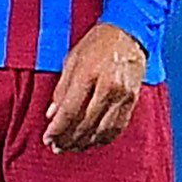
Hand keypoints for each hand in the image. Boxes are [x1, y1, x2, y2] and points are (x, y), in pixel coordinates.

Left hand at [43, 22, 145, 152]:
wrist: (129, 33)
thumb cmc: (97, 43)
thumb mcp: (72, 60)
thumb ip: (61, 89)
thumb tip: (52, 114)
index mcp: (88, 74)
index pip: (70, 111)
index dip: (58, 129)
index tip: (48, 138)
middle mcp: (108, 87)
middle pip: (85, 124)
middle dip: (69, 139)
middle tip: (57, 147)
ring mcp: (123, 95)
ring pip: (102, 130)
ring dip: (85, 143)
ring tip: (72, 148)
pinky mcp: (133, 100)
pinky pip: (118, 127)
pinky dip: (104, 138)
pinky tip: (93, 142)